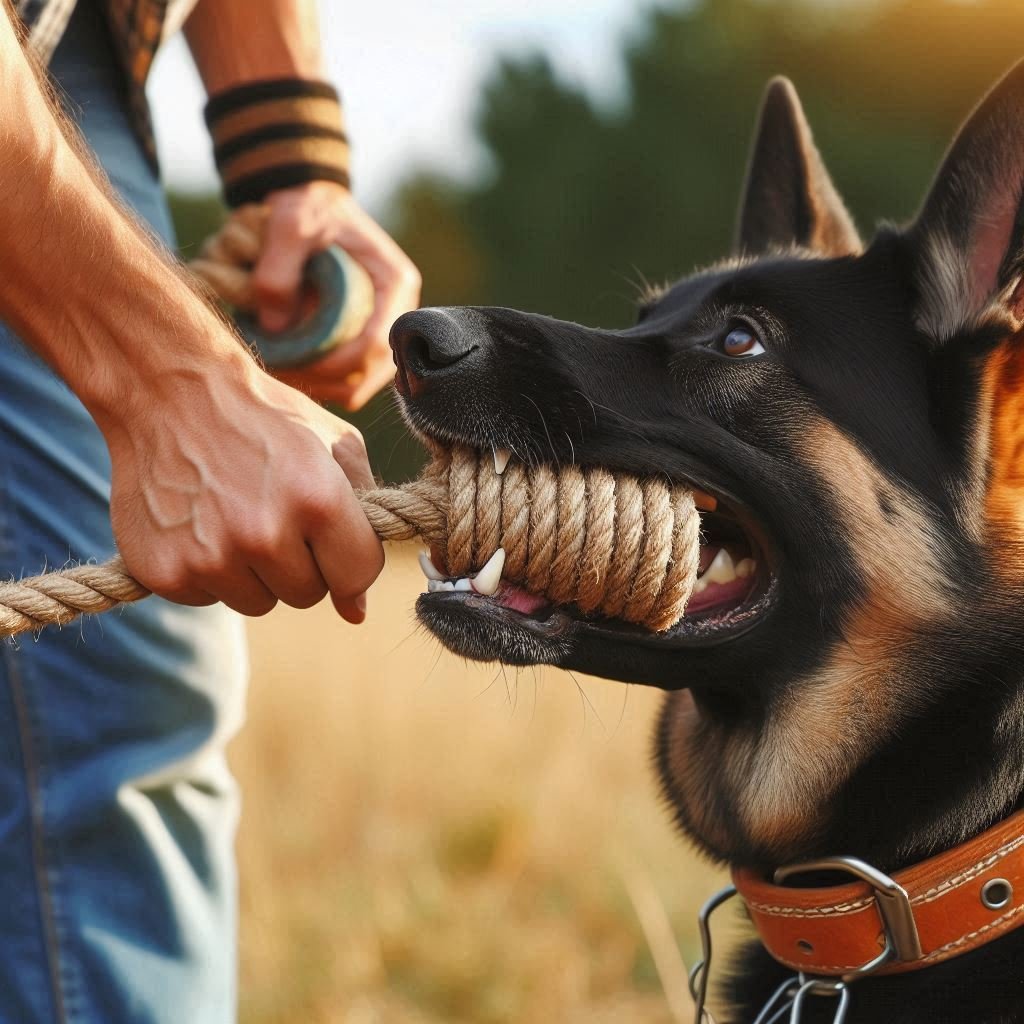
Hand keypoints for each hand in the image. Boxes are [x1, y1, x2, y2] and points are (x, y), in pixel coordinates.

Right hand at [102, 355, 383, 622]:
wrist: (167, 389)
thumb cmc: (265, 417)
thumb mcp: (337, 444)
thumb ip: (366, 520)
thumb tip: (356, 611)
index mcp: (319, 500)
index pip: (357, 576)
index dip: (349, 559)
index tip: (331, 538)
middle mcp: (265, 533)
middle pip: (307, 594)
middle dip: (299, 563)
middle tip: (273, 514)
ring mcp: (211, 556)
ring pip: (258, 602)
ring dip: (253, 571)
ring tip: (234, 515)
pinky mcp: (165, 571)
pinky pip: (207, 597)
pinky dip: (206, 570)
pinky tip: (198, 522)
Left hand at [251, 181, 420, 409]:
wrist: (311, 201)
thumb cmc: (305, 207)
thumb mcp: (288, 224)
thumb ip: (276, 269)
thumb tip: (276, 328)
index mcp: (395, 283)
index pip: (378, 342)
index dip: (339, 364)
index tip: (297, 362)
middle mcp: (400, 310)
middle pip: (373, 372)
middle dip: (328, 381)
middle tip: (282, 371)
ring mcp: (385, 327)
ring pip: (362, 382)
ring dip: (324, 385)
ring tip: (284, 368)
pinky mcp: (367, 337)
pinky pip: (350, 377)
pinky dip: (322, 381)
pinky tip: (293, 365)